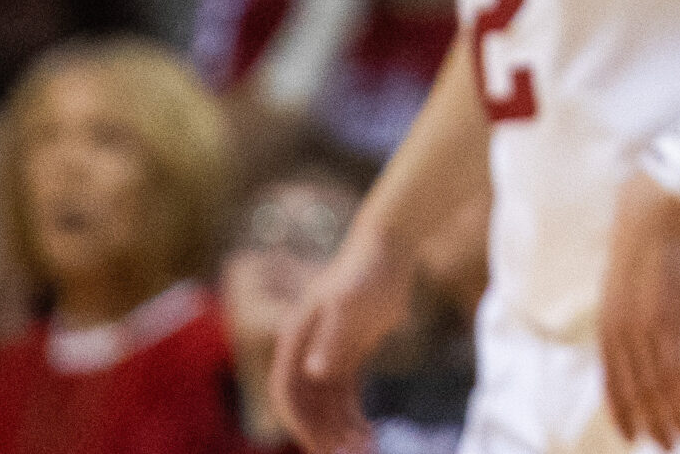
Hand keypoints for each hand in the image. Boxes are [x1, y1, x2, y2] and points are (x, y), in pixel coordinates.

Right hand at [269, 227, 412, 453]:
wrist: (392, 246)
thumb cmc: (370, 271)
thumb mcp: (354, 302)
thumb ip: (336, 336)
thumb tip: (315, 372)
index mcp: (296, 339)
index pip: (288, 392)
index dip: (301, 423)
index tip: (324, 448)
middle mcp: (305, 350)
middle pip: (306, 405)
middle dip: (324, 435)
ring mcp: (326, 353)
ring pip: (326, 406)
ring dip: (339, 431)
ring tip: (366, 451)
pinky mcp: (349, 355)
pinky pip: (344, 397)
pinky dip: (353, 418)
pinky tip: (369, 435)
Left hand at [598, 171, 679, 447]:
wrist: (655, 211)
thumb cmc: (647, 242)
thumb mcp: (628, 287)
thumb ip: (632, 316)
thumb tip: (643, 337)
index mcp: (607, 326)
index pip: (611, 382)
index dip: (623, 411)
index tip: (633, 434)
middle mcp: (619, 333)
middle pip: (634, 391)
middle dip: (650, 422)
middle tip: (666, 443)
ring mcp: (643, 329)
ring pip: (655, 387)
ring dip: (672, 415)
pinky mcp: (667, 321)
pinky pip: (675, 370)